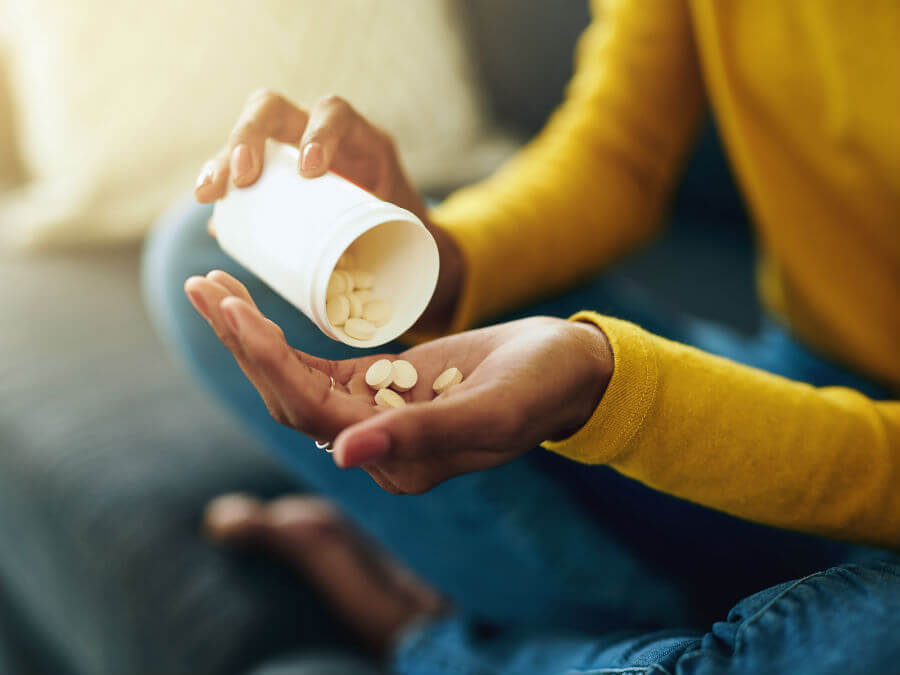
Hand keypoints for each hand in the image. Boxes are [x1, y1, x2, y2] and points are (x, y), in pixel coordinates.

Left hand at [185, 271, 612, 493]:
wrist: (568, 371)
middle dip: (242, 343)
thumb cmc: (542, 387)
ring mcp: (374, 417)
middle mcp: (376, 447)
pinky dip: (282, 338)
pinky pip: (317, 366)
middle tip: (202, 286)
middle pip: (288, 397)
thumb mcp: (492, 409)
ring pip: (294, 380)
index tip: (232, 309)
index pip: (312, 412)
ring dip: (251, 337)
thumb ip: (422, 435)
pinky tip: (253, 308)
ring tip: (212, 287)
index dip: (267, 362)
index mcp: (400, 463)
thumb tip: (341, 457)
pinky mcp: (380, 387)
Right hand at [194, 89, 462, 329]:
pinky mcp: (272, 174)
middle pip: (273, 110)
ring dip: (222, 161)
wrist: (404, 241)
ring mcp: (289, 149)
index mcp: (361, 139)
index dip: (320, 131)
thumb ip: (391, 251)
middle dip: (249, 137)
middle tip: (240, 177)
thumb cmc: (407, 237)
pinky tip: (212, 212)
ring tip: (208, 195)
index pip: (336, 112)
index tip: (310, 170)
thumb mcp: (407, 234)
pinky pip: (237, 169)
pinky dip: (222, 187)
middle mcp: (319, 133)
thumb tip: (355, 279)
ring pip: (245, 137)